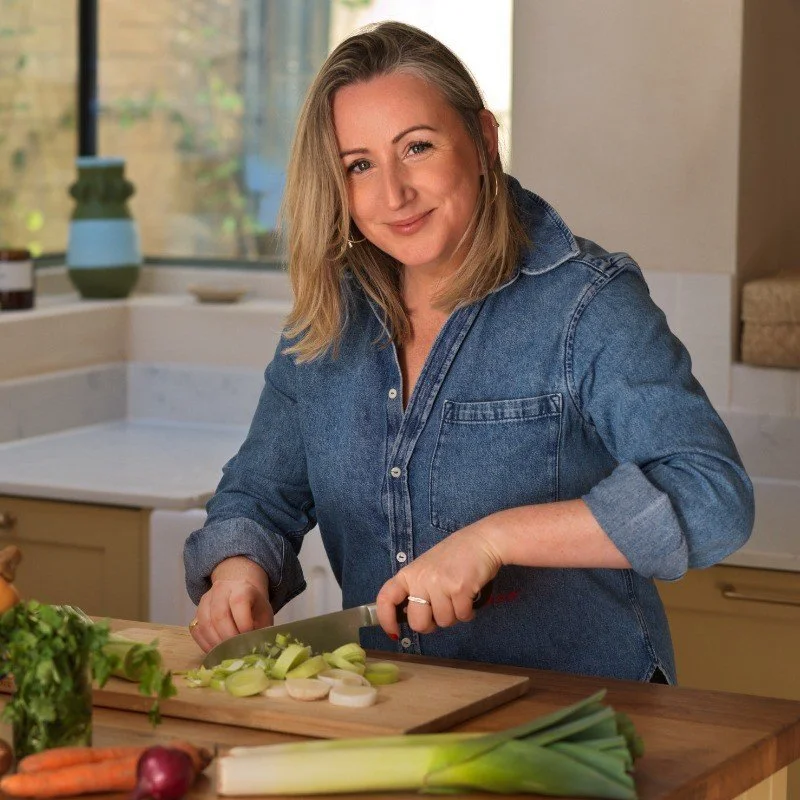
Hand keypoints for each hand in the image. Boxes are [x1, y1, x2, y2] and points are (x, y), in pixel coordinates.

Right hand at [190, 556, 272, 651]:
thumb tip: (256, 649)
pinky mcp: (196, 613)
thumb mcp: (264, 614)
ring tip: (227, 653)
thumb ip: (262, 630)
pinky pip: (196, 631)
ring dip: (216, 643)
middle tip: (237, 650)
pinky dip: (205, 644)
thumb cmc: (254, 608)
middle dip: (229, 637)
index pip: (239, 602)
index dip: (243, 623)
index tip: (249, 637)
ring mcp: (205, 601)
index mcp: (242, 588)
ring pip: (205, 624)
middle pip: (219, 615)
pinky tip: (216, 651)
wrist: (239, 593)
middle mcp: (221, 590)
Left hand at [375, 520, 502, 638]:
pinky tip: (470, 598)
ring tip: (459, 597)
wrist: (482, 541)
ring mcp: (440, 584)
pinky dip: (468, 613)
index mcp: (409, 574)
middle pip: (418, 623)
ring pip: (443, 622)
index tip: (394, 632)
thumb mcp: (427, 569)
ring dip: (454, 615)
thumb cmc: (454, 555)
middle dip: (431, 625)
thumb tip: (410, 616)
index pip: (386, 599)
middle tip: (440, 614)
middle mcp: (421, 579)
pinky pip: (462, 616)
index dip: (386, 619)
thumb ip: (417, 589)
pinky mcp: (460, 589)